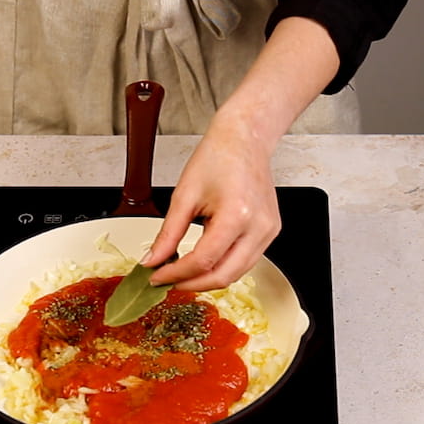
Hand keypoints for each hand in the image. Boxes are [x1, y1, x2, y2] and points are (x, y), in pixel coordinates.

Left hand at [142, 17, 339, 291]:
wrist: (246, 139)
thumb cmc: (217, 157)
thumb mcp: (184, 195)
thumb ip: (167, 233)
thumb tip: (152, 261)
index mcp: (236, 215)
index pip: (203, 260)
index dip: (176, 273)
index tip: (156, 276)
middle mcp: (258, 227)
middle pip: (223, 276)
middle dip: (192, 284)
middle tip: (167, 281)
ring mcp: (269, 232)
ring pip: (236, 273)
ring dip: (207, 279)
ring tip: (182, 274)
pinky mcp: (271, 232)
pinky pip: (246, 261)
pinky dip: (223, 267)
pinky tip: (203, 263)